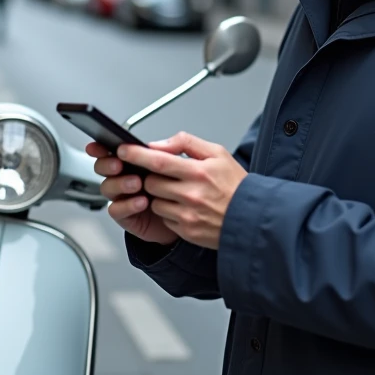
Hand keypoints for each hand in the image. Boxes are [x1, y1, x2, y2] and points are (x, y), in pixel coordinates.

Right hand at [86, 142, 177, 245]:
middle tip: (119, 165)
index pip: (111, 150)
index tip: (96, 147)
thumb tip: (153, 145)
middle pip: (102, 167)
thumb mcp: (179, 162)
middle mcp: (123, 176)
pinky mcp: (124, 214)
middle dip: (107, 164)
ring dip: (120, 183)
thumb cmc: (176, 187)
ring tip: (137, 183)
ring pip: (106, 187)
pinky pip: (115, 209)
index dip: (99, 147)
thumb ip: (172, 147)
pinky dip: (127, 205)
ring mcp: (122, 195)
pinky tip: (142, 202)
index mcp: (132, 160)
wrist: (182, 216)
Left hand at [117, 132, 246, 250]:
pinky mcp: (186, 231)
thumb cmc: (236, 186)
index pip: (158, 161)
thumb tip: (160, 144)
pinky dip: (168, 211)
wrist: (251, 219)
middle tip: (163, 175)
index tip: (124, 150)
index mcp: (198, 172)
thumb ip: (186, 143)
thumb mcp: (218, 153)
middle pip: (152, 183)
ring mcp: (187, 215)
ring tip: (178, 191)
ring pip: (155, 202)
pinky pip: (164, 218)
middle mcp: (191, 195)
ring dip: (159, 195)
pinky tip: (184, 206)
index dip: (137, 155)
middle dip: (151, 177)